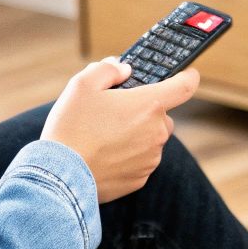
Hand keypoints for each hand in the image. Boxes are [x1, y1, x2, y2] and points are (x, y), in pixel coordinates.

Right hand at [42, 58, 200, 202]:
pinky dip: (127, 156)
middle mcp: (156, 133)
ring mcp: (149, 159)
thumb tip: (123, 69)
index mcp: (148, 105)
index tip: (188, 74)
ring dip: (135, 135)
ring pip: (150, 140)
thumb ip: (108, 69)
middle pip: (161, 115)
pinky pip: (140, 161)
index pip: (184, 87)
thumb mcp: (82, 84)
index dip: (188, 77)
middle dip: (144, 111)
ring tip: (102, 137)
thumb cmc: (71, 127)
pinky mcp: (139, 179)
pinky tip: (103, 155)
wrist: (59, 176)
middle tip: (114, 112)